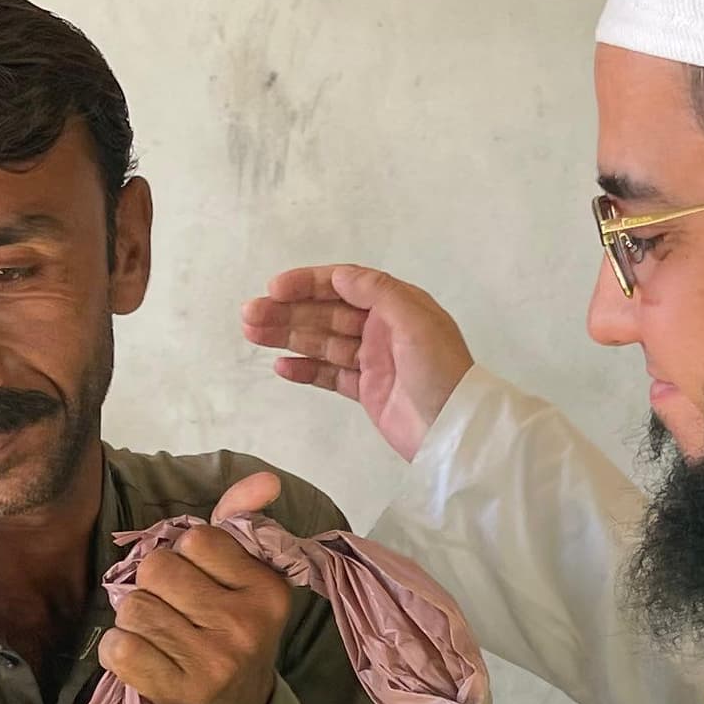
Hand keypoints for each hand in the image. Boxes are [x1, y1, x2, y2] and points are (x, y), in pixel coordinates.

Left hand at [98, 474, 293, 703]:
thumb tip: (265, 479)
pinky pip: (118, 647)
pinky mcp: (180, 693)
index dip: (183, 555)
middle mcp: (246, 624)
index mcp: (267, 590)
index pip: (196, 539)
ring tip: (158, 637)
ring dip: (134, 620)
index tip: (195, 580)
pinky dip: (118, 650)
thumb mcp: (245, 581)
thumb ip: (241, 524)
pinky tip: (140, 658)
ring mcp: (214, 662)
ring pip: (133, 607)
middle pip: (157, 568)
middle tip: (171, 610)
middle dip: (153, 586)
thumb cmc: (231, 635)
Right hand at [241, 265, 473, 460]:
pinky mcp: (366, 390)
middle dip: (288, 312)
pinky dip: (305, 370)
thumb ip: (378, 293)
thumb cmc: (441, 371)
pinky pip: (329, 374)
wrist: (454, 429)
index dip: (307, 284)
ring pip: (322, 342)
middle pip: (326, 313)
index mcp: (395, 305)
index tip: (275, 289)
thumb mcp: (416, 321)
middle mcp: (381, 328)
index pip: (343, 286)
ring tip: (252, 334)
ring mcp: (372, 360)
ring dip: (288, 337)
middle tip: (249, 316)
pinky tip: (281, 367)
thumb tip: (340, 274)